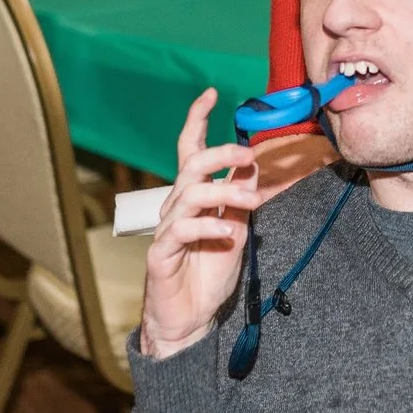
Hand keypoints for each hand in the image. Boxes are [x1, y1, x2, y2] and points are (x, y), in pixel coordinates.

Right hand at [139, 89, 260, 359]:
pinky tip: (228, 233)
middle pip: (190, 165)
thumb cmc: (208, 273)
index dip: (196, 120)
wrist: (189, 319)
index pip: (189, 150)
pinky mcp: (161, 254)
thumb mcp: (234, 230)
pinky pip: (181, 230)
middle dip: (219, 154)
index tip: (212, 93)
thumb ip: (239, 199)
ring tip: (251, 200)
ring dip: (223, 191)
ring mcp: (166, 230)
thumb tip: (251, 165)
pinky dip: (208, 227)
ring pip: (189, 193)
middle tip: (248, 155)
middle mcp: (175, 207)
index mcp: (191, 197)